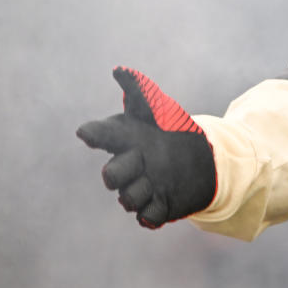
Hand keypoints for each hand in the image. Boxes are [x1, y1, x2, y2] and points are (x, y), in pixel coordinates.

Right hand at [76, 67, 216, 228]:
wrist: (201, 159)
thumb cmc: (172, 130)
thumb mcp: (161, 109)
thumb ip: (141, 91)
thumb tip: (119, 70)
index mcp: (126, 139)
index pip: (103, 135)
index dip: (94, 133)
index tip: (86, 132)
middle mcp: (128, 166)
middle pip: (110, 175)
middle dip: (120, 170)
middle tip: (140, 160)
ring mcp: (140, 188)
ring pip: (128, 199)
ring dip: (141, 191)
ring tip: (157, 181)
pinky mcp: (156, 207)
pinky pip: (148, 217)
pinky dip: (153, 213)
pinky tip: (163, 201)